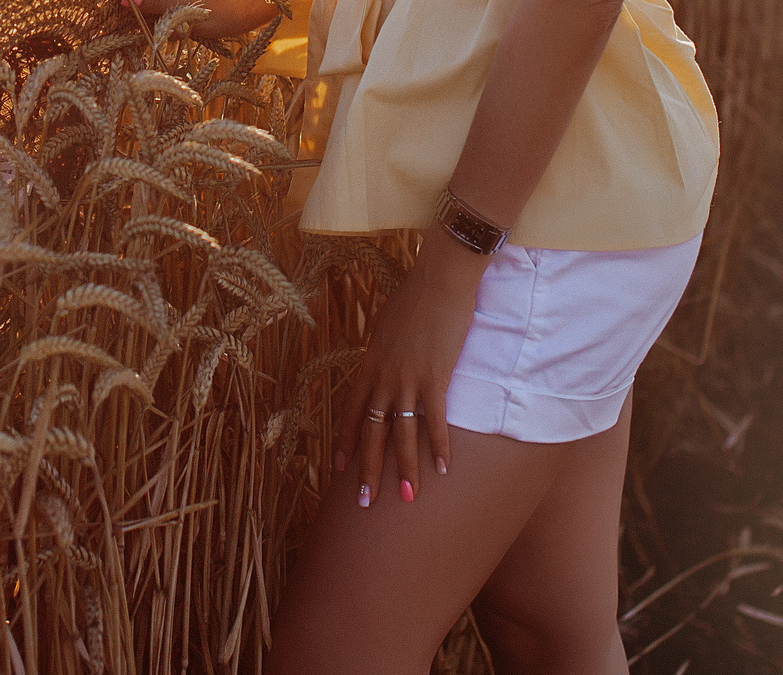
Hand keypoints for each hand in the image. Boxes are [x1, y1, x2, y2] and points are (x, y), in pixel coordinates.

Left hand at [335, 231, 484, 507]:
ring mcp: (408, 379)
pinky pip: (435, 421)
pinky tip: (444, 469)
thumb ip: (381, 350)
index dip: (345, 443)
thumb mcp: (386, 326)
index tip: (339, 470)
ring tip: (405, 498)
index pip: (351, 412)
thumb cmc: (414, 297)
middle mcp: (383, 377)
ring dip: (403, 469)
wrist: (438, 280)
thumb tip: (381, 360)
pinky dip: (439, 446)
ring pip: (401, 434)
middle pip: (371, 432)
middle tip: (365, 502)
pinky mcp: (435, 377)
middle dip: (368, 470)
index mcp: (369, 365)